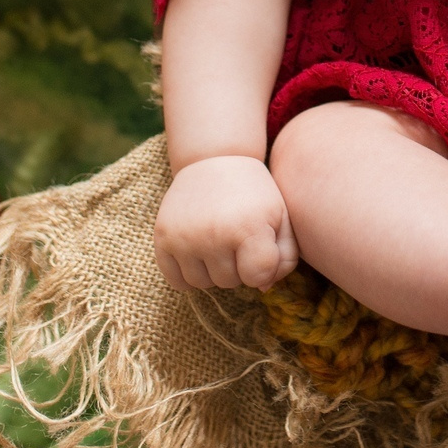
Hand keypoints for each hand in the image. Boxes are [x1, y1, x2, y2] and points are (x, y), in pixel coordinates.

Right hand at [153, 155, 297, 290]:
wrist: (214, 159)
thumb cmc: (253, 193)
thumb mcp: (281, 216)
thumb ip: (285, 257)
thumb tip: (263, 288)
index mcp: (248, 227)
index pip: (257, 277)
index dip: (263, 267)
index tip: (260, 247)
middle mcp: (213, 234)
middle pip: (230, 282)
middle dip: (237, 266)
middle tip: (236, 238)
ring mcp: (184, 238)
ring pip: (202, 284)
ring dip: (212, 271)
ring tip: (217, 242)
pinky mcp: (163, 238)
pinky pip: (176, 281)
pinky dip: (187, 274)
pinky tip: (197, 252)